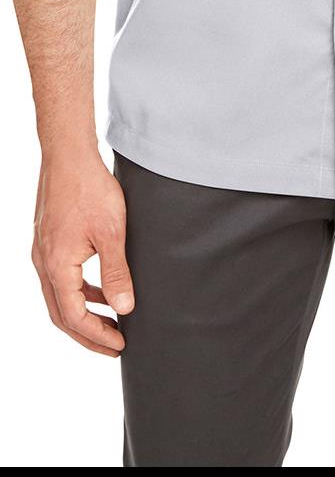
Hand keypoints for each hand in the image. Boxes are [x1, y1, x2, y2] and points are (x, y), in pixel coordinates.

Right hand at [31, 147, 134, 355]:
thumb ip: (116, 273)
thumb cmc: (90, 188)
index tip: (120, 344)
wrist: (69, 155)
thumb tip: (125, 307)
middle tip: (114, 346)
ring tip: (110, 322)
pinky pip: (60, 278)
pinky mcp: (48, 241)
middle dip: (88, 334)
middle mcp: (44, 263)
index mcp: (57, 266)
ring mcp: (43, 252)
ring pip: (59, 297)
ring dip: (83, 314)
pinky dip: (79, 291)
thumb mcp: (112, 233)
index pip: (73, 317)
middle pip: (61, 314)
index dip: (96, 335)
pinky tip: (100, 290)